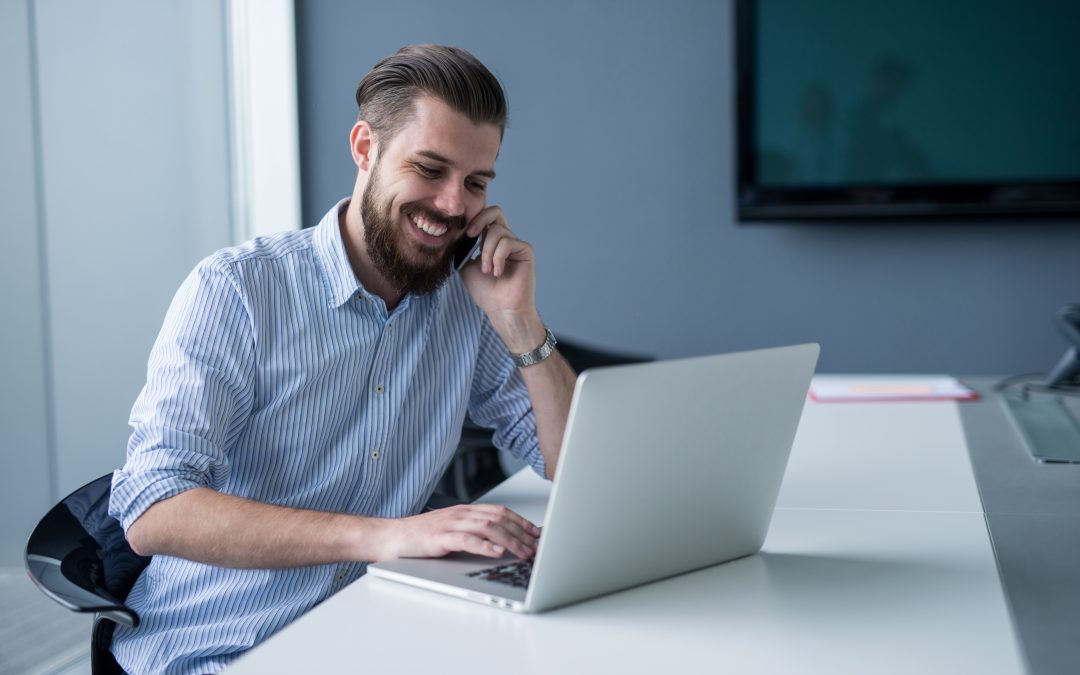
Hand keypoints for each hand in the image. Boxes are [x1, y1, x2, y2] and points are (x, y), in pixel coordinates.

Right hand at [379, 503, 540, 560]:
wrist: (391, 536)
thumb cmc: (421, 536)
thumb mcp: (452, 529)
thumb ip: (474, 532)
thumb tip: (501, 543)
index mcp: (465, 510)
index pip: (500, 511)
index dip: (521, 521)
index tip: (537, 533)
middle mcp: (461, 513)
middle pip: (499, 518)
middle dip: (521, 532)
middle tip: (536, 546)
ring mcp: (450, 524)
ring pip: (487, 527)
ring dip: (509, 540)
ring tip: (523, 552)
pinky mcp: (439, 538)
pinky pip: (466, 540)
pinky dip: (485, 547)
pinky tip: (497, 553)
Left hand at [459, 206, 544, 351]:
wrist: (501, 309)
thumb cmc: (485, 292)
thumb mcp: (465, 266)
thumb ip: (463, 248)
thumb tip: (457, 232)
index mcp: (491, 241)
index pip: (485, 217)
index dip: (473, 219)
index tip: (464, 234)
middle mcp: (505, 239)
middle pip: (495, 211)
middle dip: (480, 220)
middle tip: (471, 235)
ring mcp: (516, 244)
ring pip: (497, 231)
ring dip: (487, 251)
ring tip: (488, 270)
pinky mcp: (525, 250)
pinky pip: (508, 242)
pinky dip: (498, 257)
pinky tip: (498, 272)